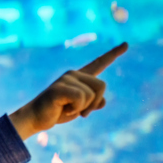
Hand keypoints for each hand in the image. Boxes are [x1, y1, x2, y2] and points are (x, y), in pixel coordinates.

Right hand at [9, 42, 127, 138]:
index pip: (100, 63)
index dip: (114, 54)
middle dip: (94, 103)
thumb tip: (103, 101)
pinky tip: (63, 109)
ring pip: (92, 95)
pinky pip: (80, 99)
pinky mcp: (60, 87)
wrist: (36, 118)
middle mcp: (74, 74)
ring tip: (68, 109)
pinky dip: (75, 109)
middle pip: (102, 86)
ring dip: (83, 108)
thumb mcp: (80, 108)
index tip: (126, 44)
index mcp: (80, 77)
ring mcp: (66, 79)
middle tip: (81, 112)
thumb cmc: (57, 112)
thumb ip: (93, 103)